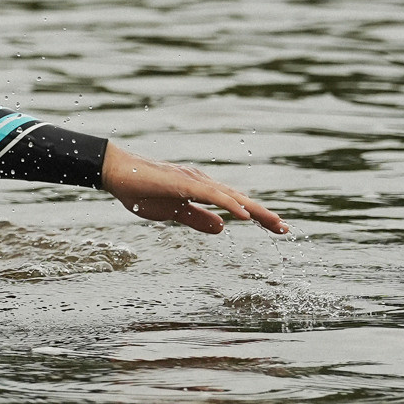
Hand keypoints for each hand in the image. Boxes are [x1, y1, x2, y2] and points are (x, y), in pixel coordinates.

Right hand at [101, 143, 286, 234]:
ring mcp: (195, 181)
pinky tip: (243, 215)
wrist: (118, 173)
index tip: (275, 228)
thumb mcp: (174, 212)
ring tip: (274, 223)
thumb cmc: (141, 190)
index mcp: (203, 191)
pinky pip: (212, 196)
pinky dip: (230, 205)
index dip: (256, 216)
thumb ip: (198, 219)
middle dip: (264, 215)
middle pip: (241, 200)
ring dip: (255, 210)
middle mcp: (204, 183)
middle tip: (285, 230)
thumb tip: (223, 228)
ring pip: (232, 197)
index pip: (235, 205)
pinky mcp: (184, 184)